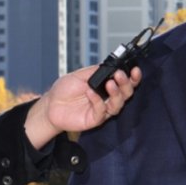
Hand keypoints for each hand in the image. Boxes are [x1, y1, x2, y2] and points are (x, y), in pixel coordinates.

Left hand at [24, 65, 141, 147]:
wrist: (50, 105)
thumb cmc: (64, 90)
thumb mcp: (80, 74)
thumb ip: (95, 71)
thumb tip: (110, 65)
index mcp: (106, 86)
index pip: (125, 82)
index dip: (133, 77)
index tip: (135, 70)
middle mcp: (107, 98)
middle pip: (126, 94)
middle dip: (126, 84)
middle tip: (120, 76)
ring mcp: (102, 109)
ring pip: (118, 105)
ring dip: (117, 94)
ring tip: (110, 84)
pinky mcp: (94, 119)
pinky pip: (101, 112)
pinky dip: (97, 101)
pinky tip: (90, 93)